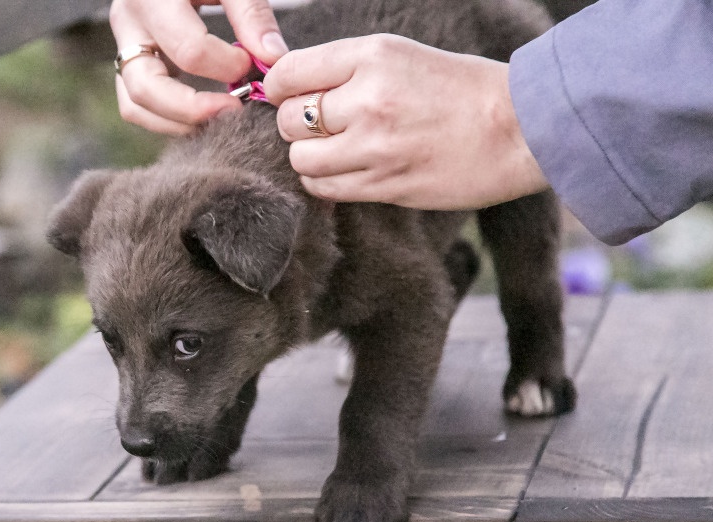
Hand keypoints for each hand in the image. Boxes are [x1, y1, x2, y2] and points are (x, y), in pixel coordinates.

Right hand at [110, 0, 287, 134]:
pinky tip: (204, 113)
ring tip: (220, 117)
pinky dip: (170, 119)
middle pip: (147, 88)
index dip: (226, 67)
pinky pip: (138, 106)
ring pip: (136, 105)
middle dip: (194, 110)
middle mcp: (128, 24)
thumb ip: (251, 14)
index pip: (189, 50)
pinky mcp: (130, 63)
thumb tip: (272, 58)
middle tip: (234, 110)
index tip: (253, 67)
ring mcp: (124, 46)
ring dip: (179, 122)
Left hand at [263, 34, 548, 208]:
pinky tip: (345, 171)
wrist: (520, 129)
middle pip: (287, 119)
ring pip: (300, 158)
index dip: (279, 88)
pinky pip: (323, 187)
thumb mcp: (404, 57)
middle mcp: (368, 98)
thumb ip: (347, 69)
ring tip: (335, 151)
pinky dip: (323, 181)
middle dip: (296, 124)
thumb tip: (289, 85)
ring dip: (308, 157)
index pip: (287, 74)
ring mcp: (375, 145)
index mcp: (373, 56)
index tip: (288, 95)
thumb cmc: (463, 90)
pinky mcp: (384, 184)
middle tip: (321, 126)